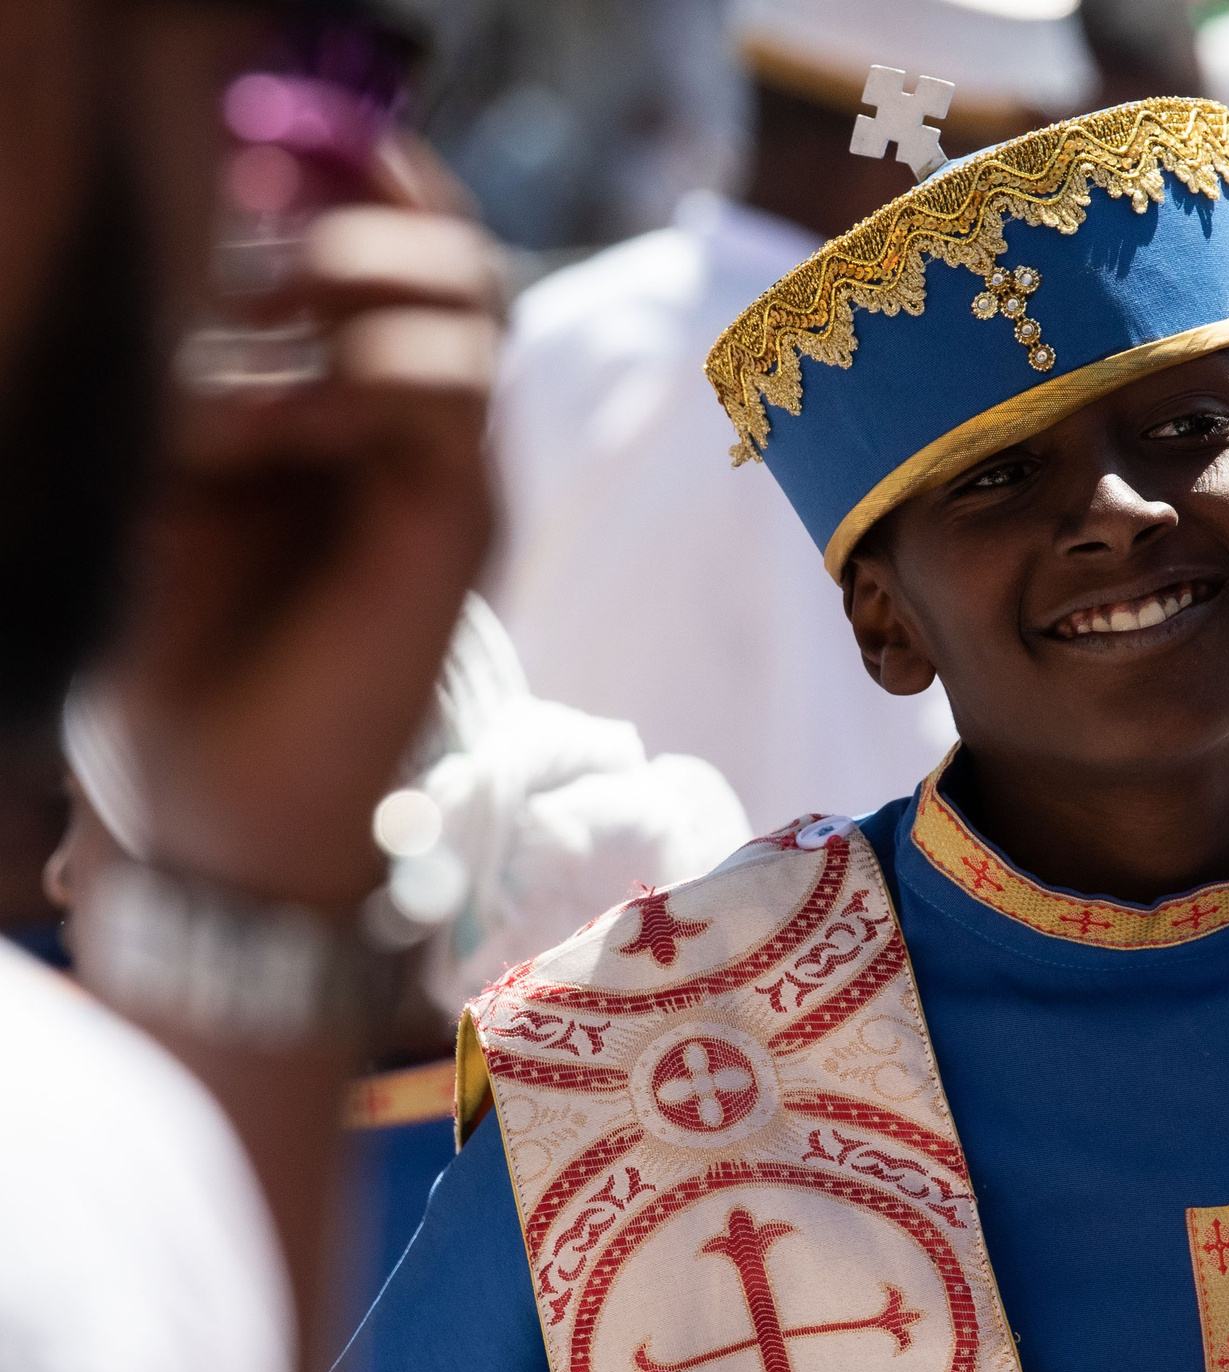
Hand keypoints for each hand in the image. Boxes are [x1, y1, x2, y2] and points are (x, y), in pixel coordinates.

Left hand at [99, 134, 499, 910]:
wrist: (217, 797)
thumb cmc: (173, 637)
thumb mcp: (165, 455)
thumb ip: (199, 348)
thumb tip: (214, 195)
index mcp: (364, 397)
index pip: (407, 230)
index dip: (352, 156)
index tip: (254, 118)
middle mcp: (426, 423)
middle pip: (453, 244)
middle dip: (347, 197)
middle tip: (245, 197)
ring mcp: (454, 471)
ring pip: (463, 301)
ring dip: (340, 277)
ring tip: (241, 313)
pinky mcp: (457, 525)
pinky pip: (440, 397)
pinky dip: (336, 383)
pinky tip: (242, 428)